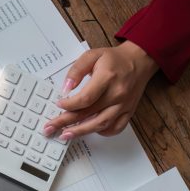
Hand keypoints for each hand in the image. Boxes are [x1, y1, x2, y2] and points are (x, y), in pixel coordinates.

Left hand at [43, 41, 158, 138]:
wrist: (139, 60)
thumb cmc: (113, 59)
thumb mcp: (92, 55)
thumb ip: (76, 70)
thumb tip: (66, 88)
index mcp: (107, 78)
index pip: (85, 98)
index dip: (69, 104)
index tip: (59, 104)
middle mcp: (117, 94)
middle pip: (89, 113)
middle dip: (66, 122)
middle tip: (50, 128)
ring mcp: (124, 105)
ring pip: (101, 124)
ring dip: (81, 132)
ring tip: (65, 135)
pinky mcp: (129, 111)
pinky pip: (116, 128)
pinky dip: (102, 132)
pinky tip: (89, 130)